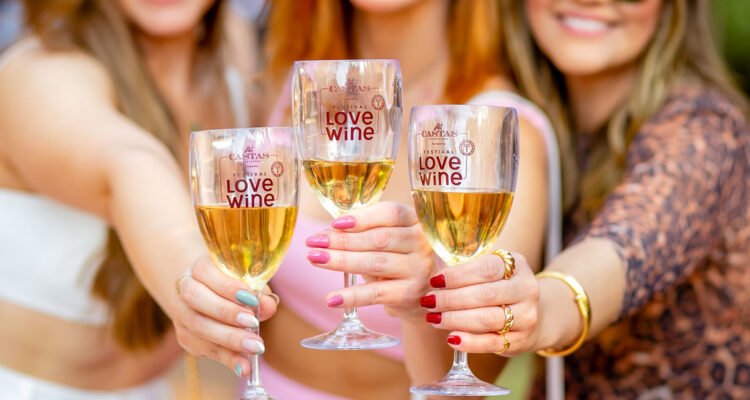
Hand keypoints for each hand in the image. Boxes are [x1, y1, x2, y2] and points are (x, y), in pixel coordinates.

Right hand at [172, 257, 279, 375]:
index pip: (207, 273)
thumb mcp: (246, 279)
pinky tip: (243, 366)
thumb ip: (258, 290)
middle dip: (227, 313)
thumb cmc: (230, 280)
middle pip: (198, 301)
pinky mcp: (186, 337)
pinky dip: (226, 358)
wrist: (199, 288)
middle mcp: (184, 289)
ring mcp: (182, 315)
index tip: (252, 299)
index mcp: (199, 268)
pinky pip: (204, 349)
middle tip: (254, 324)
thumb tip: (269, 306)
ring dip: (228, 340)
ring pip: (199, 328)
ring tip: (255, 347)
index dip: (229, 288)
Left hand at [305, 201, 440, 319]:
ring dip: (341, 261)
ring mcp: (419, 269)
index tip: (334, 223)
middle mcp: (423, 243)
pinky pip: (376, 294)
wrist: (424, 295)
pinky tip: (331, 298)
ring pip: (375, 262)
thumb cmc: (398, 259)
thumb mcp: (388, 241)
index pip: (391, 213)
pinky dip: (351, 296)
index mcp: (416, 221)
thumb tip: (325, 232)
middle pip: (379, 238)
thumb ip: (363, 233)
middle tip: (313, 242)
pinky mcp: (410, 294)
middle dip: (342, 240)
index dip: (362, 218)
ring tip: (314, 259)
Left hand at [419, 251, 540, 355]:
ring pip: (487, 319)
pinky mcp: (520, 340)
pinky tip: (451, 339)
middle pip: (484, 295)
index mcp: (517, 265)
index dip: (457, 275)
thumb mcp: (490, 270)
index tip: (435, 281)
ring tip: (434, 318)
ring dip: (455, 319)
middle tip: (428, 301)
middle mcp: (526, 289)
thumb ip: (466, 269)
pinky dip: (470, 342)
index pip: (486, 269)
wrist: (528, 313)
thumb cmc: (498, 286)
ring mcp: (526, 316)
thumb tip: (434, 278)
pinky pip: (492, 343)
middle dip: (451, 299)